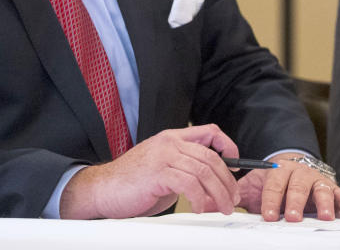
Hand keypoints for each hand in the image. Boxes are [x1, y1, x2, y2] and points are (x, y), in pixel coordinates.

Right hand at [59, 124, 240, 218]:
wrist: (103, 189)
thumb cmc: (131, 183)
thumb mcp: (163, 170)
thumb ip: (186, 171)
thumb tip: (213, 185)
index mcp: (171, 138)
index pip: (209, 131)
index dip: (227, 144)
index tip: (236, 163)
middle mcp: (169, 143)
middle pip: (211, 156)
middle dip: (227, 179)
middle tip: (233, 197)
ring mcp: (164, 156)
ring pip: (204, 171)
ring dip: (219, 193)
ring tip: (223, 207)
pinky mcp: (159, 172)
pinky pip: (190, 184)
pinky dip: (200, 198)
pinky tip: (201, 208)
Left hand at [237, 154, 339, 221]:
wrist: (293, 166)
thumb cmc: (272, 183)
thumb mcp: (253, 186)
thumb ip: (237, 194)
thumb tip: (215, 202)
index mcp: (279, 171)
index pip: (274, 184)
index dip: (271, 200)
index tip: (268, 216)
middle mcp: (301, 173)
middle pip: (298, 186)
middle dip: (295, 202)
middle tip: (292, 218)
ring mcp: (318, 181)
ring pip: (322, 189)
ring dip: (323, 203)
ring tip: (324, 218)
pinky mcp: (334, 189)